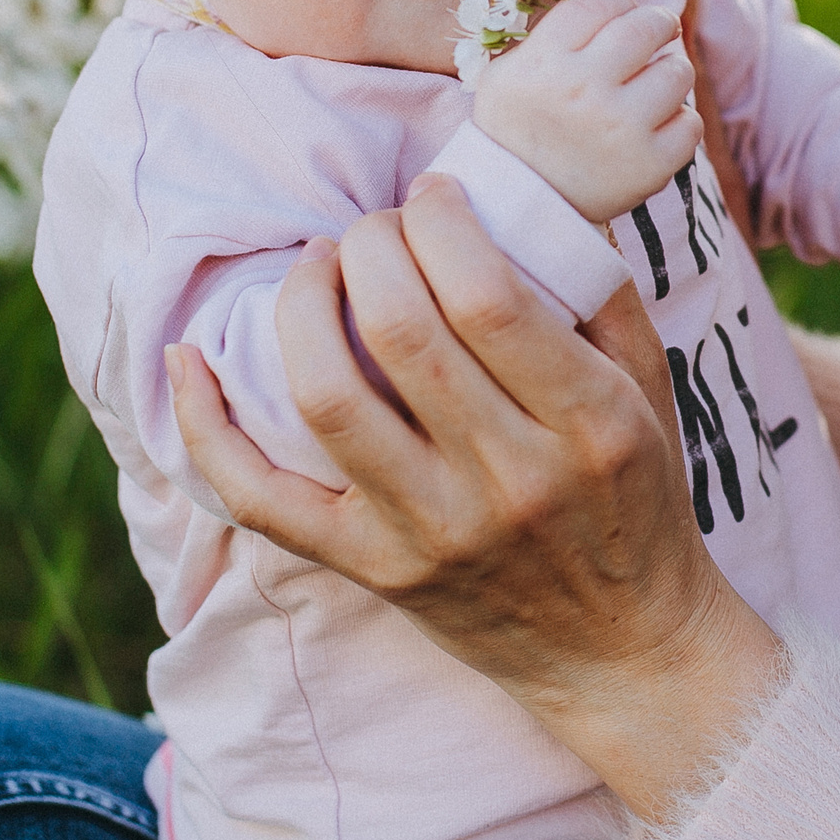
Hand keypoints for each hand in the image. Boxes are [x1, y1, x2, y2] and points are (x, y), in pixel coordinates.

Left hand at [166, 173, 780, 820]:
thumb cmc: (637, 498)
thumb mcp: (650, 390)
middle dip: (370, 247)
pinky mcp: (375, 570)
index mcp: (586, 421)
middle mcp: (508, 478)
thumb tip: (522, 190)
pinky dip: (208, 427)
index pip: (487, 297)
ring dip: (302, 306)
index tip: (433, 194)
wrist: (622, 650)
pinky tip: (188, 359)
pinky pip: (264, 500)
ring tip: (317, 267)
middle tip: (375, 228)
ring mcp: (432, 529)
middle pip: (401, 330)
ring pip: (328, 397)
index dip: (440, 223)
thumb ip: (599, 290)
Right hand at [473, 0, 701, 221]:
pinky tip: (654, 127)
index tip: (621, 17)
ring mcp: (621, 128)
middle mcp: (584, 89)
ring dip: (670, 72)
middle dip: (656, 25)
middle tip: (655, 35)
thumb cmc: (515, 128)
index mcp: (545, 61)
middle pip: (646, 28)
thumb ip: (558, 24)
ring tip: (652, 86)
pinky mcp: (650, 165)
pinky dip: (678, 121)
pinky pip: (690, 122)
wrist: (520, 206)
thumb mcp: (513, 70)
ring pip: (678, 71)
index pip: (601, 5)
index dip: (617, 3)